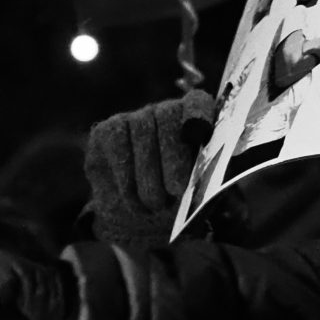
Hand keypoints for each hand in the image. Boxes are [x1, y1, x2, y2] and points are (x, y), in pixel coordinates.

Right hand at [85, 91, 215, 244]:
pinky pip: (117, 146)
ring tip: (156, 205)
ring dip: (149, 175)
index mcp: (196, 122)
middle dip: (173, 155)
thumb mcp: (197, 192)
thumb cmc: (176, 202)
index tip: (198, 131)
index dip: (198, 112)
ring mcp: (135, 118)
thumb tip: (212, 176)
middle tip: (176, 189)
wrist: (137, 217)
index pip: (198, 102)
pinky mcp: (107, 130)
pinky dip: (127, 179)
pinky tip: (135, 203)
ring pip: (142, 133)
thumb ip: (205, 176)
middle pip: (168, 117)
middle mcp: (165, 111)